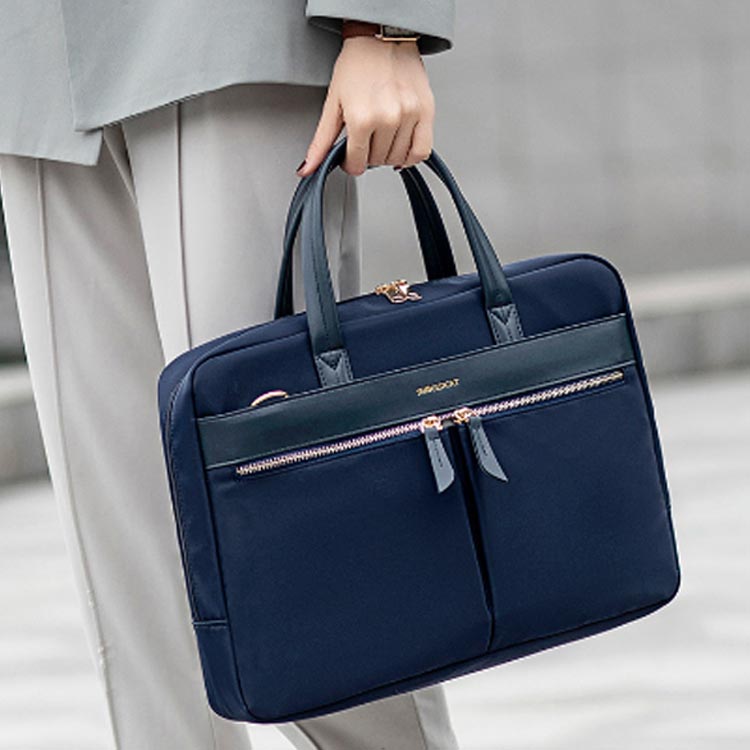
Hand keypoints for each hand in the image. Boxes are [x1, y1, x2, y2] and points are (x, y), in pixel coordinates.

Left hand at [297, 36, 434, 176]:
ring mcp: (409, 115)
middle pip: (377, 161)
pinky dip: (411, 156)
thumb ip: (322, 141)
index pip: (357, 164)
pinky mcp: (426, 111)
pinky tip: (400, 146)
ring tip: (381, 136)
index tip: (350, 156)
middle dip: (368, 155)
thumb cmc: (356, 65)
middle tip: (365, 138)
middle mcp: (387, 118)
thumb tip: (308, 168)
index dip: (350, 163)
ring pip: (397, 158)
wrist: (381, 36)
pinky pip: (422, 150)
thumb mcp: (333, 103)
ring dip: (387, 154)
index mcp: (361, 118)